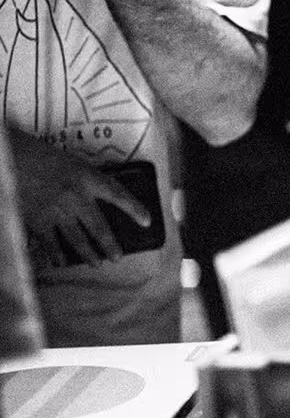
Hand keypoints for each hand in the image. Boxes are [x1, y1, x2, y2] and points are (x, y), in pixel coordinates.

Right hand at [11, 134, 150, 268]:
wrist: (8, 157)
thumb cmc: (37, 154)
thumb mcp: (69, 163)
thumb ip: (83, 180)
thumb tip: (94, 199)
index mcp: (87, 177)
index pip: (119, 195)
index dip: (135, 209)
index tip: (147, 222)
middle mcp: (76, 197)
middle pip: (99, 227)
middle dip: (110, 245)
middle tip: (117, 257)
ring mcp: (57, 211)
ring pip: (78, 239)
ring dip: (88, 254)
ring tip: (96, 263)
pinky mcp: (38, 220)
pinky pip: (51, 243)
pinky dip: (56, 254)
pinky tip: (61, 262)